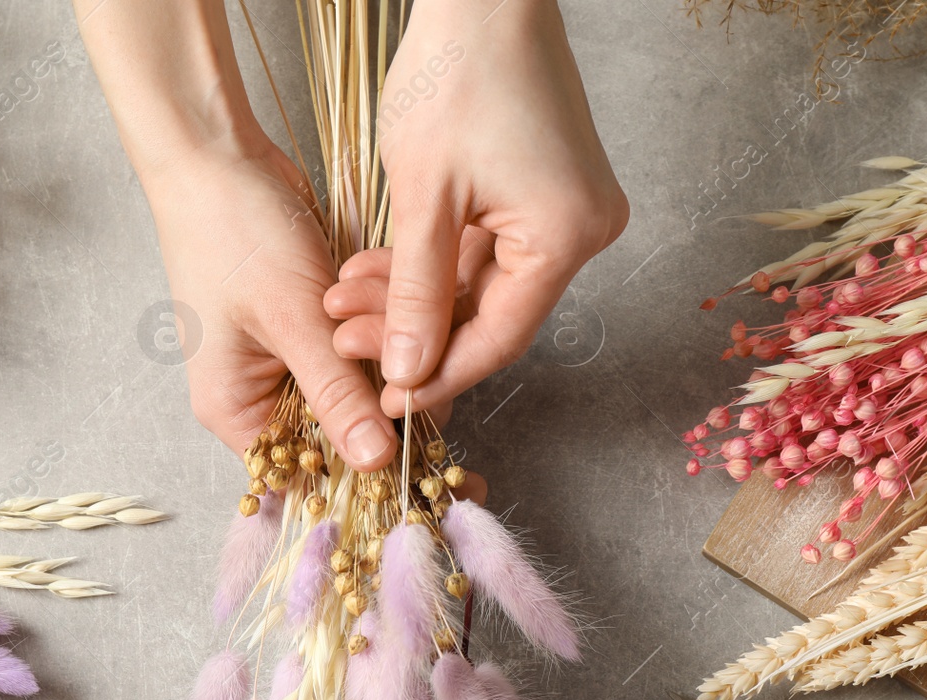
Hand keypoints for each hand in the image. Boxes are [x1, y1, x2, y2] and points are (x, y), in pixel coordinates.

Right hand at [72, 0, 396, 471]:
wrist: (215, 152)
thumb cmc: (233, 231)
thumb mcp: (293, 320)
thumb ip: (338, 394)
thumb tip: (377, 463)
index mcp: (240, 414)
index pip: (313, 472)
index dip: (373, 481)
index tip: (437, 478)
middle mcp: (261, 397)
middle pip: (341, 433)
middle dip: (392, 405)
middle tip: (444, 384)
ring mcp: (286, 360)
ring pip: (359, 386)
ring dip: (391, 358)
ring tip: (419, 322)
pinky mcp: (309, 325)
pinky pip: (358, 347)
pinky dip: (382, 328)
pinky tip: (398, 298)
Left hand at [323, 0, 627, 416]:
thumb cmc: (456, 74)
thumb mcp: (423, 197)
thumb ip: (414, 293)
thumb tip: (405, 371)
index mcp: (566, 236)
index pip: (499, 338)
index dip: (437, 374)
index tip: (386, 399)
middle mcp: (582, 231)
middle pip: (489, 313)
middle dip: (411, 329)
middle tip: (345, 338)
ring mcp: (567, 211)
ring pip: (479, 283)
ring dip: (411, 295)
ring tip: (344, 299)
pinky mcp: (545, 193)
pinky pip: (486, 250)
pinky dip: (432, 263)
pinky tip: (376, 272)